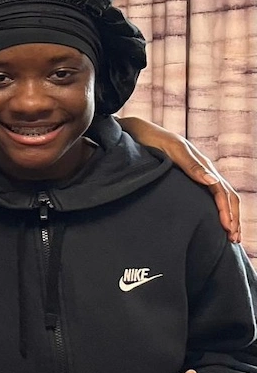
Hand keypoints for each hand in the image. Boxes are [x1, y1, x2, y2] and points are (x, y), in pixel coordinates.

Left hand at [119, 117, 241, 242]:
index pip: (222, 192)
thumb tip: (213, 181)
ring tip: (230, 235)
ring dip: (229, 215)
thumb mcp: (172, 150)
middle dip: (233, 217)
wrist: (137, 132)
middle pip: (227, 196)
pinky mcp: (188, 177)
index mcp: (203, 164)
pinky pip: (209, 194)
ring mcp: (198, 173)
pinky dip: (218, 208)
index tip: (228, 229)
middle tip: (234, 239)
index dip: (227, 211)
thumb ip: (191, 165)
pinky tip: (215, 220)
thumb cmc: (153, 140)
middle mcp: (204, 170)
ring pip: (221, 196)